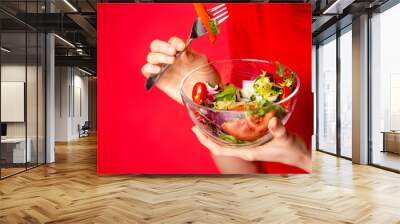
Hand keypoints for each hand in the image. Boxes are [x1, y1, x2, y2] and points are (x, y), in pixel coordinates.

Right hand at [141, 37, 217, 102]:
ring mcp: (163, 69)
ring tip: (171, 62)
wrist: (206, 97)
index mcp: (180, 52)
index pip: (172, 42)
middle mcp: (169, 58)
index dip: (175, 42)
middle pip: (156, 46)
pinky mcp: (158, 81)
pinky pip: (146, 71)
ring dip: (158, 56)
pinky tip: (157, 70)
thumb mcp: (202, 63)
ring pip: (151, 57)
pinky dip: (148, 68)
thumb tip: (182, 50)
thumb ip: (192, 55)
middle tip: (173, 52)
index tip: (181, 47)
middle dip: (162, 46)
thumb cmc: (206, 78)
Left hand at [192, 117, 310, 172]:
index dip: (206, 141)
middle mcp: (246, 149)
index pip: (221, 149)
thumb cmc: (292, 150)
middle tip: (197, 122)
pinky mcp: (255, 140)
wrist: (301, 154)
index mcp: (248, 152)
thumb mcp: (285, 138)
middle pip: (220, 144)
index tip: (196, 131)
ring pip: (228, 140)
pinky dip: (230, 128)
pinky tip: (229, 119)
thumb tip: (271, 121)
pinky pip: (238, 135)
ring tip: (208, 120)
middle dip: (207, 135)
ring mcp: (250, 145)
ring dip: (217, 131)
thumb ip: (278, 129)